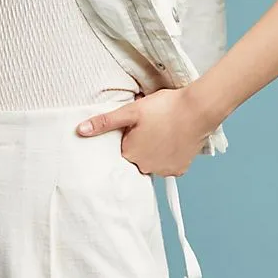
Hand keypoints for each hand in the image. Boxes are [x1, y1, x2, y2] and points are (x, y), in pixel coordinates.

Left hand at [76, 87, 214, 176]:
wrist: (198, 109)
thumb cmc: (164, 107)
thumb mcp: (130, 111)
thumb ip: (105, 122)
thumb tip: (80, 130)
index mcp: (130, 155)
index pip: (122, 149)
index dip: (128, 135)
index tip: (137, 126)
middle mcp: (146, 168)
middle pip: (136, 157)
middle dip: (141, 143)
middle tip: (151, 125)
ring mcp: (164, 170)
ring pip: (152, 161)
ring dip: (154, 150)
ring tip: (163, 130)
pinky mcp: (179, 170)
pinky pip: (168, 164)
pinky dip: (169, 154)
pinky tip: (172, 138)